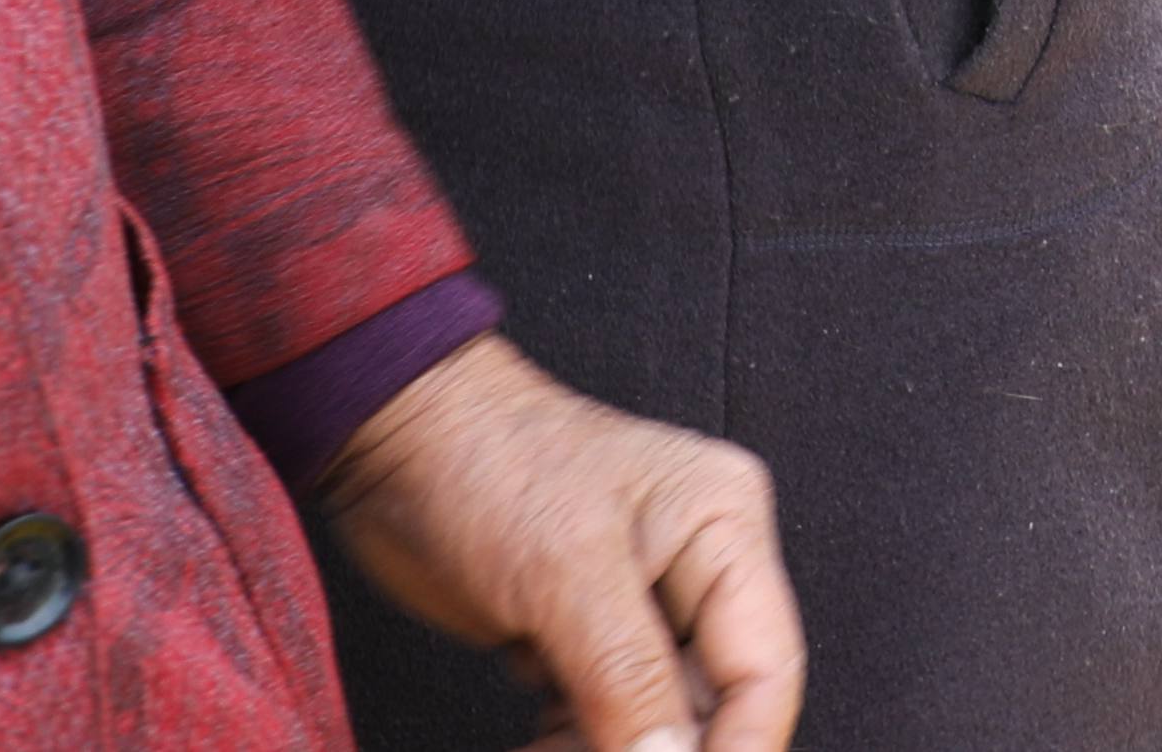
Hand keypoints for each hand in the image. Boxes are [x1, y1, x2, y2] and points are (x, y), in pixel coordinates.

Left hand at [313, 335, 801, 751]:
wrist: (396, 440)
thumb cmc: (485, 459)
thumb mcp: (566, 572)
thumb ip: (628, 676)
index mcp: (723, 527)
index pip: (765, 669)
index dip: (741, 749)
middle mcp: (695, 569)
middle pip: (709, 708)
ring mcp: (640, 609)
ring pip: (649, 728)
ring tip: (541, 751)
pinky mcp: (586, 640)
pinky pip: (598, 725)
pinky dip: (567, 751)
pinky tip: (532, 751)